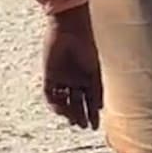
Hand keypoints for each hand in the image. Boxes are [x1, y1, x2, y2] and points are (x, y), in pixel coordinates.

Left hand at [42, 7, 101, 130]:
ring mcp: (62, 77)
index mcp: (90, 76)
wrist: (71, 26)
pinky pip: (50, 95)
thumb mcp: (97, 67)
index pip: (92, 100)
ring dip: (68, 112)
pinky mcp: (49, 75)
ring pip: (64, 101)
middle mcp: (76, 78)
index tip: (95, 126)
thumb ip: (99, 86)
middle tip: (83, 125)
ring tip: (73, 119)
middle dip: (80, 115)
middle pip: (78, 103)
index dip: (93, 114)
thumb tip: (102, 108)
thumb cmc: (89, 42)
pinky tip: (61, 109)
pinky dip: (55, 104)